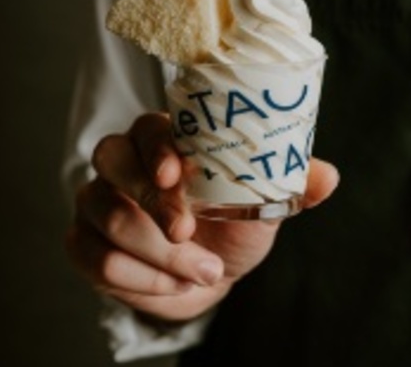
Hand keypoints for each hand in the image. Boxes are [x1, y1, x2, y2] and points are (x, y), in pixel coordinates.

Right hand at [65, 112, 339, 322]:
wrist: (206, 276)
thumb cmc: (231, 225)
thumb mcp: (262, 204)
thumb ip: (288, 183)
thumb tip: (328, 177)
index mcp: (163, 140)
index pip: (146, 127)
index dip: (156, 148)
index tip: (176, 176)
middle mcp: (122, 162)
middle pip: (110, 158)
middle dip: (151, 201)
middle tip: (187, 232)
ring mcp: (96, 200)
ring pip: (106, 216)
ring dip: (158, 254)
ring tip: (201, 270)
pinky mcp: (82, 242)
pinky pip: (95, 257)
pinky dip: (140, 279)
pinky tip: (171, 283)